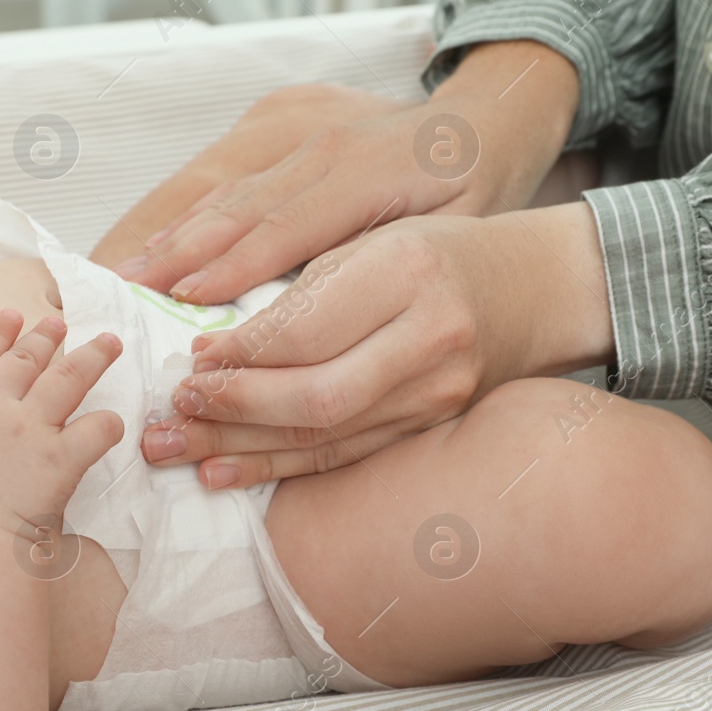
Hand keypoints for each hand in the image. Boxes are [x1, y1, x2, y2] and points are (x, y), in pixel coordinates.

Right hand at [0, 311, 125, 532]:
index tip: (12, 315)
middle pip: (24, 360)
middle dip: (44, 336)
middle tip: (59, 322)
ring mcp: (27, 429)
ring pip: (67, 377)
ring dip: (90, 355)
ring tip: (107, 341)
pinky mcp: (60, 456)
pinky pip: (97, 428)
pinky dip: (109, 422)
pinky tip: (115, 421)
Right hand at [120, 41, 579, 304]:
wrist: (483, 120)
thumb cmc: (473, 193)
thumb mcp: (454, 235)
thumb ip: (387, 262)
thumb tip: (319, 304)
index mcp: (366, 170)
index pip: (285, 226)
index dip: (232, 266)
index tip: (185, 301)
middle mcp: (321, 141)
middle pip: (234, 201)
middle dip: (175, 251)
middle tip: (124, 294)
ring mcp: (297, 124)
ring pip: (220, 183)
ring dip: (167, 231)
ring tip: (121, 271)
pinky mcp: (281, 116)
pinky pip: (224, 168)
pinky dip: (183, 207)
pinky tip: (152, 239)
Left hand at [139, 203, 614, 486]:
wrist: (538, 289)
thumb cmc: (444, 252)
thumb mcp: (377, 240)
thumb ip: (307, 287)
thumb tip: (216, 343)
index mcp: (410, 270)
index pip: (306, 329)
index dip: (239, 353)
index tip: (189, 357)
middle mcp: (430, 338)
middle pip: (314, 395)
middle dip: (233, 408)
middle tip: (173, 409)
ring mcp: (438, 393)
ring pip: (325, 436)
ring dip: (241, 446)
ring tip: (176, 449)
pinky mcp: (433, 426)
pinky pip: (346, 455)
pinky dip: (281, 466)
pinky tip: (227, 470)